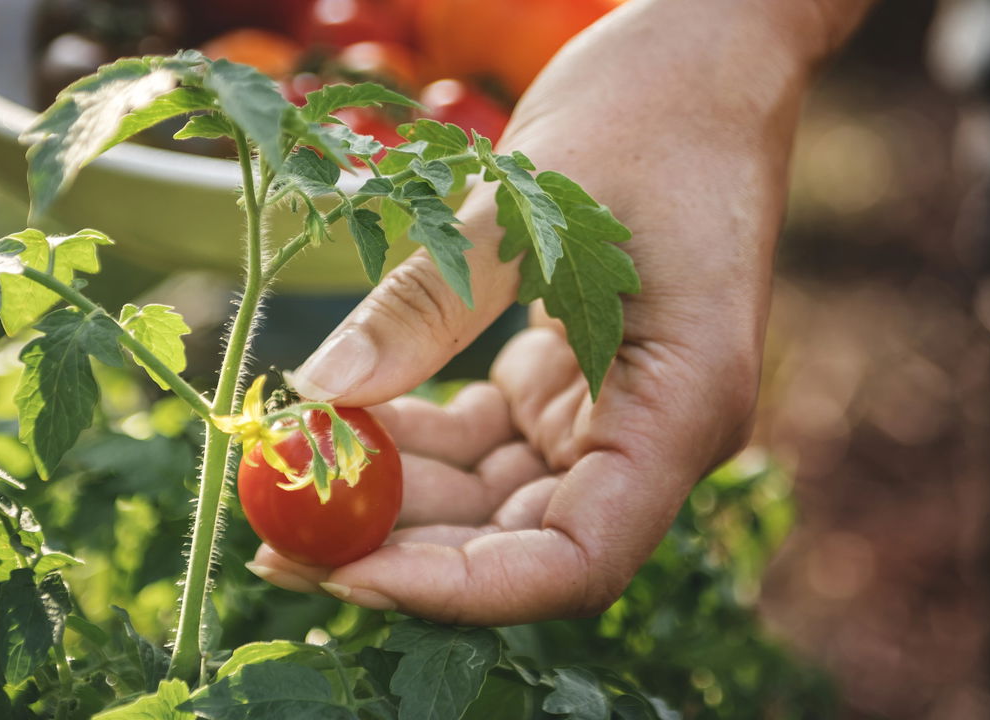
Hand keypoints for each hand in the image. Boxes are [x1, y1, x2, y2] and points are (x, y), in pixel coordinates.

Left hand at [246, 0, 823, 623]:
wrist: (707, 58)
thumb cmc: (648, 112)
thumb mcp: (524, 206)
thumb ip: (426, 310)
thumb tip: (317, 397)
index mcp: (684, 406)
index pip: (577, 559)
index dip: (462, 588)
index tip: (346, 573)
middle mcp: (658, 430)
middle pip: (526, 540)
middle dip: (407, 548)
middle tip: (281, 540)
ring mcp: (618, 409)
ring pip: (498, 497)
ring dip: (402, 494)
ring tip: (294, 476)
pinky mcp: (579, 379)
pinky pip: (491, 440)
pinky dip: (422, 438)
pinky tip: (348, 419)